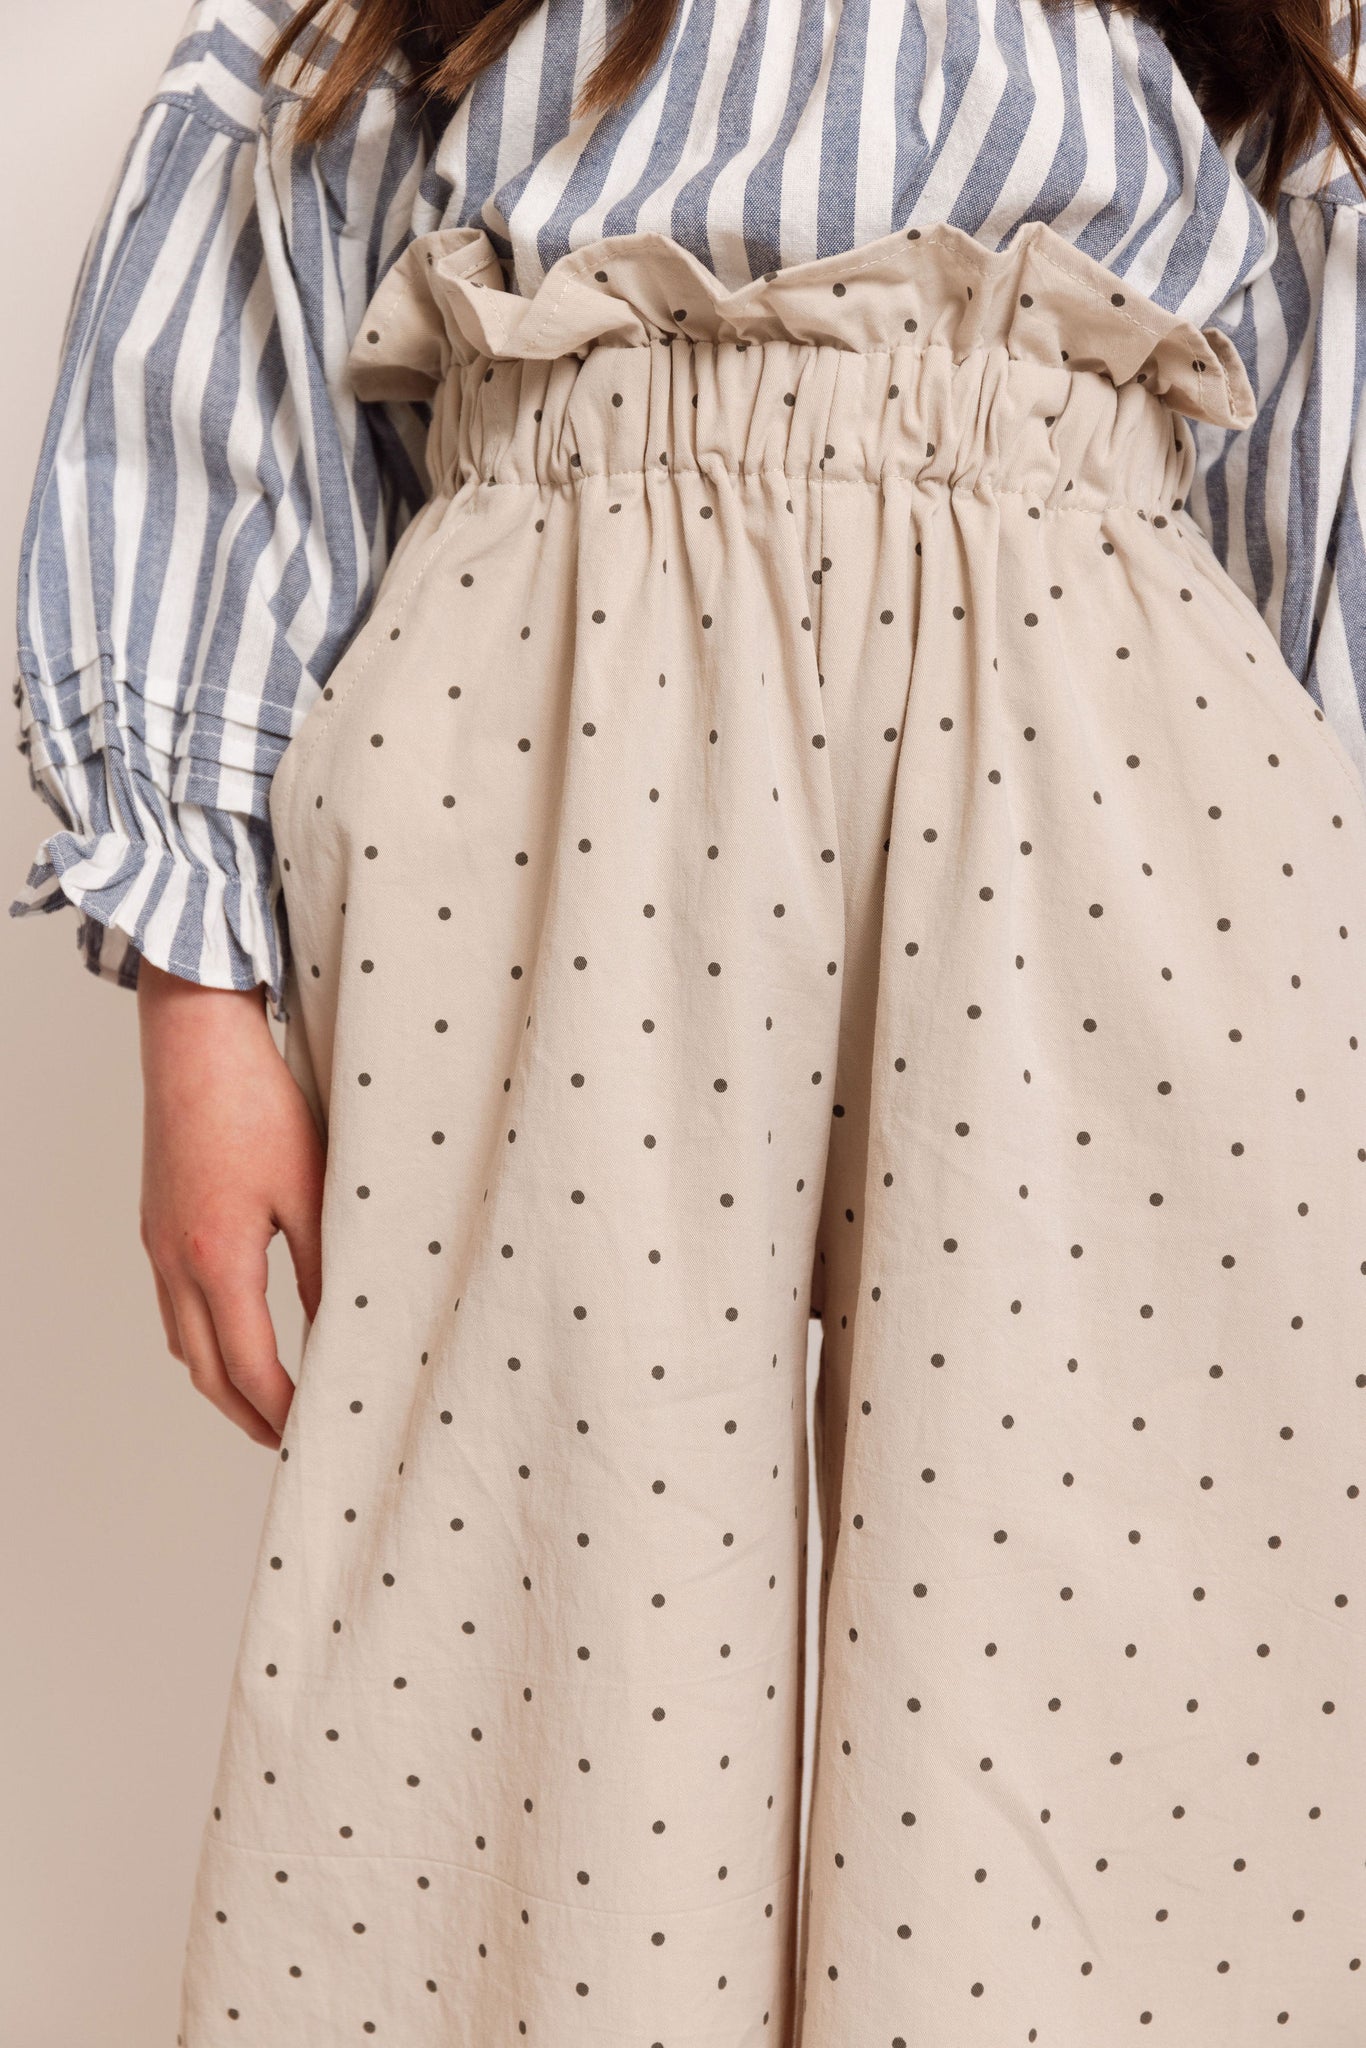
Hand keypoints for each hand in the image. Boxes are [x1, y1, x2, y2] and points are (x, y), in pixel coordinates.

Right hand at [137, 960, 324, 1447]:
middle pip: (205, 1370)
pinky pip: (174, 1305)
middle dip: (247, 1413)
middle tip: (289, 1439)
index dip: (281, 1411)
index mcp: (217, 1261)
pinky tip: (236, 1332)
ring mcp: (158, 1243)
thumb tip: (340, 1332)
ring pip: (183, 1341)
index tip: (315, 1434)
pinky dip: (204, 1338)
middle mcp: (175, 1262)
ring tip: (266, 1399)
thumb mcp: (313, 1190)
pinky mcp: (157, 1222)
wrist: (195, 1043)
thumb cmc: (259, 1106)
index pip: (249, 1368)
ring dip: (221, 1379)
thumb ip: (325, 1270)